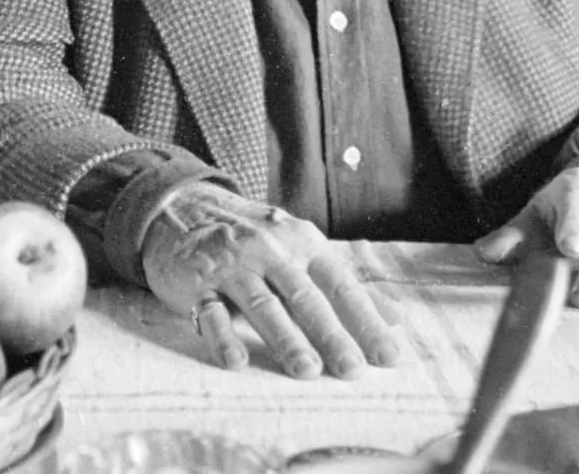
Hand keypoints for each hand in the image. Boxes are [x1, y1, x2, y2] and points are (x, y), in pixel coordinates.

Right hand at [139, 184, 400, 379]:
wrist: (182, 207)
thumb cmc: (253, 238)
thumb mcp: (300, 250)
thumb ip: (344, 286)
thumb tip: (396, 319)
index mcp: (302, 243)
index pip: (340, 285)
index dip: (365, 321)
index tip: (387, 356)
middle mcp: (269, 250)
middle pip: (304, 297)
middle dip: (330, 335)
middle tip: (351, 370)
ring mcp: (232, 265)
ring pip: (262, 305)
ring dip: (285, 339)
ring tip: (307, 370)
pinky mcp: (197, 282)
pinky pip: (211, 312)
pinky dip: (223, 337)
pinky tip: (237, 361)